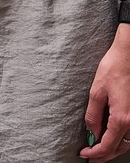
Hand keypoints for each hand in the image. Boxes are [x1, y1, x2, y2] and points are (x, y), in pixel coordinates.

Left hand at [81, 29, 129, 159]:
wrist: (129, 56)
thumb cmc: (113, 69)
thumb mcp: (96, 91)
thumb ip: (93, 115)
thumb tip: (91, 133)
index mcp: (122, 119)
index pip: (107, 145)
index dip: (95, 153)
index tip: (84, 154)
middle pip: (119, 148)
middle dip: (104, 155)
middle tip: (90, 157)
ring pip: (127, 144)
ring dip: (113, 149)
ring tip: (98, 150)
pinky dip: (120, 140)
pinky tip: (110, 137)